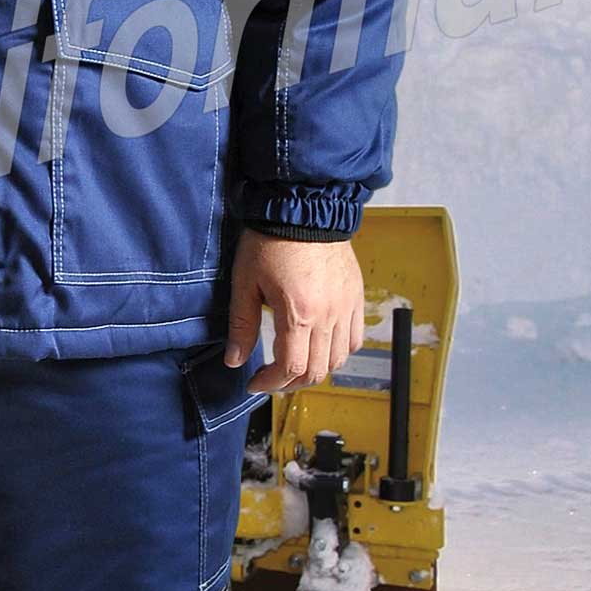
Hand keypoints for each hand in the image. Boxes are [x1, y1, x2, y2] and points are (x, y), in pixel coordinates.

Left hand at [224, 230, 364, 393]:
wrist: (303, 207)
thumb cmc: (271, 241)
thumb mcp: (245, 283)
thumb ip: (242, 326)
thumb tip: (235, 360)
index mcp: (299, 313)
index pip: (291, 368)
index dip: (271, 383)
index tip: (255, 382)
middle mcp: (328, 315)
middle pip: (317, 371)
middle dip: (291, 382)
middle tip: (272, 378)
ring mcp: (346, 307)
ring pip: (339, 360)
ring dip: (316, 370)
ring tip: (295, 364)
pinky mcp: (356, 297)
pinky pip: (355, 339)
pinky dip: (339, 352)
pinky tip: (320, 346)